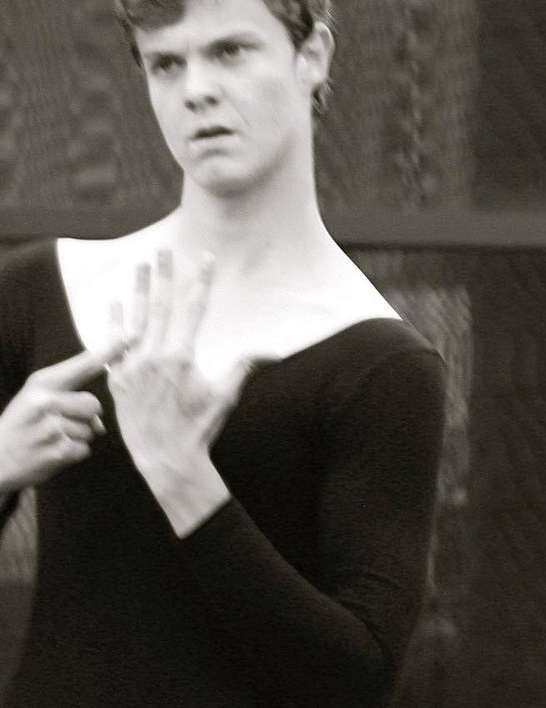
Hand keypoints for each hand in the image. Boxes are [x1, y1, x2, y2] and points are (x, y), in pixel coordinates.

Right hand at [0, 342, 123, 491]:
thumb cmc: (23, 425)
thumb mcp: (35, 397)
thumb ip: (68, 394)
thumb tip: (99, 419)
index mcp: (42, 383)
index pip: (83, 365)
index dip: (109, 351)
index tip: (130, 336)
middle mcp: (46, 402)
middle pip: (94, 405)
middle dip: (85, 417)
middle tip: (58, 423)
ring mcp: (51, 428)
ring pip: (91, 430)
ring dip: (78, 437)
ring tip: (52, 438)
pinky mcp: (57, 451)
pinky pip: (84, 449)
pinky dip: (73, 453)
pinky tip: (52, 451)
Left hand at [107, 249, 252, 502]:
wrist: (166, 457)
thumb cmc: (199, 428)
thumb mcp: (224, 396)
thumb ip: (243, 367)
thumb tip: (271, 352)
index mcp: (181, 357)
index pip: (194, 308)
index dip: (202, 280)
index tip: (206, 258)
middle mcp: (153, 357)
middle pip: (159, 306)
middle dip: (163, 275)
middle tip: (162, 250)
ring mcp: (131, 367)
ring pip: (134, 319)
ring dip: (137, 289)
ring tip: (138, 265)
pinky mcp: (117, 379)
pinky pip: (112, 345)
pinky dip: (114, 324)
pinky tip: (115, 304)